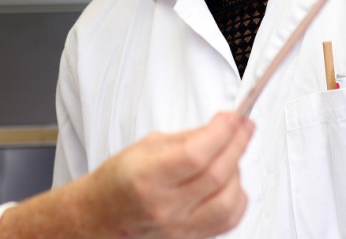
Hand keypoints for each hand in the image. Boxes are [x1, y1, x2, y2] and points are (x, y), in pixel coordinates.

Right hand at [86, 112, 254, 237]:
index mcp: (147, 178)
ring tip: (231, 155)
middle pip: (216, 176)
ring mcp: (179, 228)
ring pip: (228, 201)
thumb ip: (186, 138)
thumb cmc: (118, 182)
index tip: (232, 117)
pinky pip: (228, 220)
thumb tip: (220, 128)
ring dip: (238, 171)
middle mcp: (164, 208)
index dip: (221, 132)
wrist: (102, 216)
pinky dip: (238, 197)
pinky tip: (231, 182)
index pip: (195, 155)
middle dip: (237, 144)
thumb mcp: (145, 147)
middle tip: (243, 127)